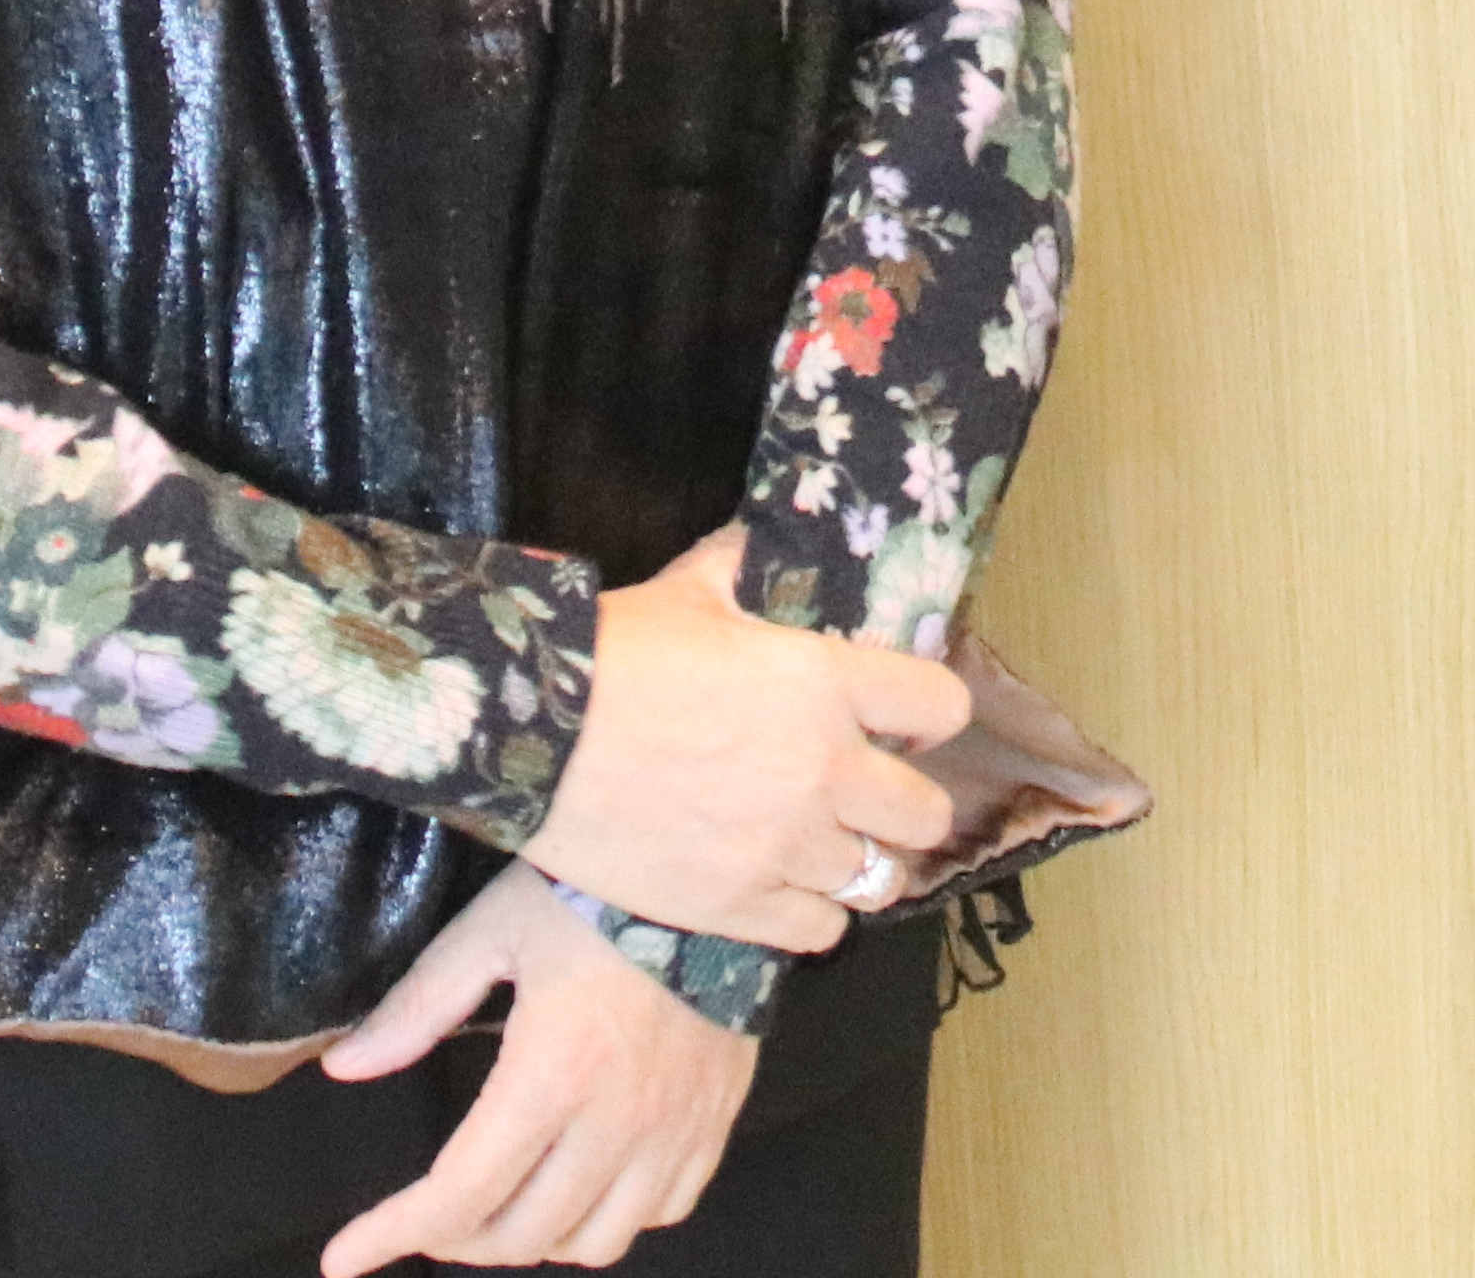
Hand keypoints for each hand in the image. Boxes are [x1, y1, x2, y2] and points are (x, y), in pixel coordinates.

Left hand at [314, 866, 754, 1273]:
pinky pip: (662, 1211)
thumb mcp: (491, 931)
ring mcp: (674, 1129)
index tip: (345, 1257)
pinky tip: (585, 1182)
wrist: (711, 866)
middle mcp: (617, 1120)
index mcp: (552, 1073)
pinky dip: (612, 1216)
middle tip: (426, 1217)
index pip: (461, 1193)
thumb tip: (344, 1067)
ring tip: (504, 1204)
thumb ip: (418, 1007)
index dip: (393, 1235)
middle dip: (455, 1239)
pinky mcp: (714, 1121)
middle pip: (522, 1233)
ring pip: (594, 1242)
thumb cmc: (595, 889)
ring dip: (535, 1238)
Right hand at [526, 532, 965, 952]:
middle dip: (905, 803)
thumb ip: (746, 568)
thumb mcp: (693, 589)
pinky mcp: (740, 906)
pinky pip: (821, 932)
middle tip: (867, 793)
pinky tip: (784, 887)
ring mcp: (786, 847)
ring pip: (880, 881)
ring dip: (858, 861)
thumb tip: (760, 541)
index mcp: (827, 683)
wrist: (531, 735)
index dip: (927, 712)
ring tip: (824, 846)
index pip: (942, 706)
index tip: (899, 719)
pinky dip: (811, 914)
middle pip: (928, 815)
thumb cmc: (614, 651)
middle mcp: (825, 771)